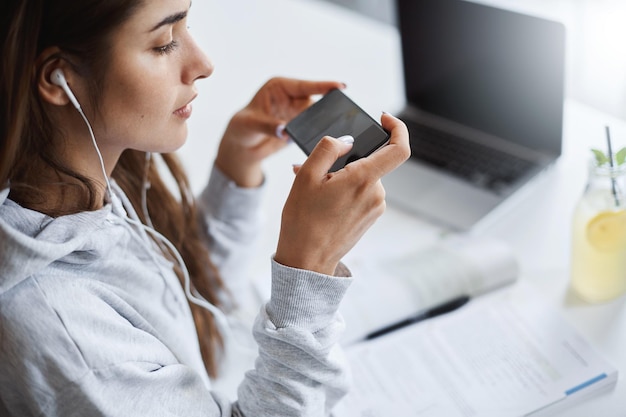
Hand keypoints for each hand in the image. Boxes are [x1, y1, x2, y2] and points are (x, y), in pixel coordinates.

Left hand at [215, 77, 344, 186]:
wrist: (242, 147)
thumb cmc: (241, 128)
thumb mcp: (250, 125)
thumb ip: (268, 126)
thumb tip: (283, 130)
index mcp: (279, 87)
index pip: (304, 86)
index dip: (323, 86)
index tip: (341, 86)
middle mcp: (291, 97)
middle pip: (315, 102)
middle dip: (326, 108)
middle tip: (341, 115)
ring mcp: (298, 113)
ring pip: (317, 117)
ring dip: (324, 124)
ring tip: (334, 131)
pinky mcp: (301, 128)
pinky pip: (314, 130)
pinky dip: (320, 135)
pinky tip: (327, 142)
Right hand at [275, 112, 410, 274]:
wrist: (306, 260)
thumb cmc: (303, 220)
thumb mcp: (306, 176)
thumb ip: (328, 148)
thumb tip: (347, 140)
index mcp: (364, 180)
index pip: (399, 149)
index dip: (397, 128)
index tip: (383, 118)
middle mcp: (376, 194)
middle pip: (371, 162)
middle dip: (347, 159)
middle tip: (317, 168)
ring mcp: (374, 208)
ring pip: (364, 178)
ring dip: (342, 176)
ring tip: (314, 189)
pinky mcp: (369, 218)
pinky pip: (361, 194)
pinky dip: (344, 190)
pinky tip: (322, 200)